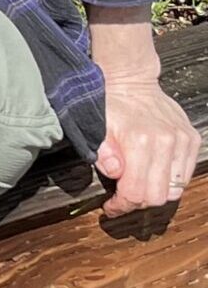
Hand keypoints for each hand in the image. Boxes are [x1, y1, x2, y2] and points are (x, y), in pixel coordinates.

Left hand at [95, 75, 201, 216]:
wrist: (130, 80)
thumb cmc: (110, 103)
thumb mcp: (96, 127)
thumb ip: (104, 153)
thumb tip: (116, 174)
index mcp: (140, 140)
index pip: (136, 192)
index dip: (122, 205)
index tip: (111, 207)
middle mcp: (167, 142)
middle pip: (158, 196)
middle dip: (137, 203)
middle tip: (122, 199)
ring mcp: (183, 141)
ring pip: (175, 189)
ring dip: (155, 193)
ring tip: (137, 185)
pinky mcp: (192, 139)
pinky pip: (185, 175)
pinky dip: (170, 180)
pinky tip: (153, 173)